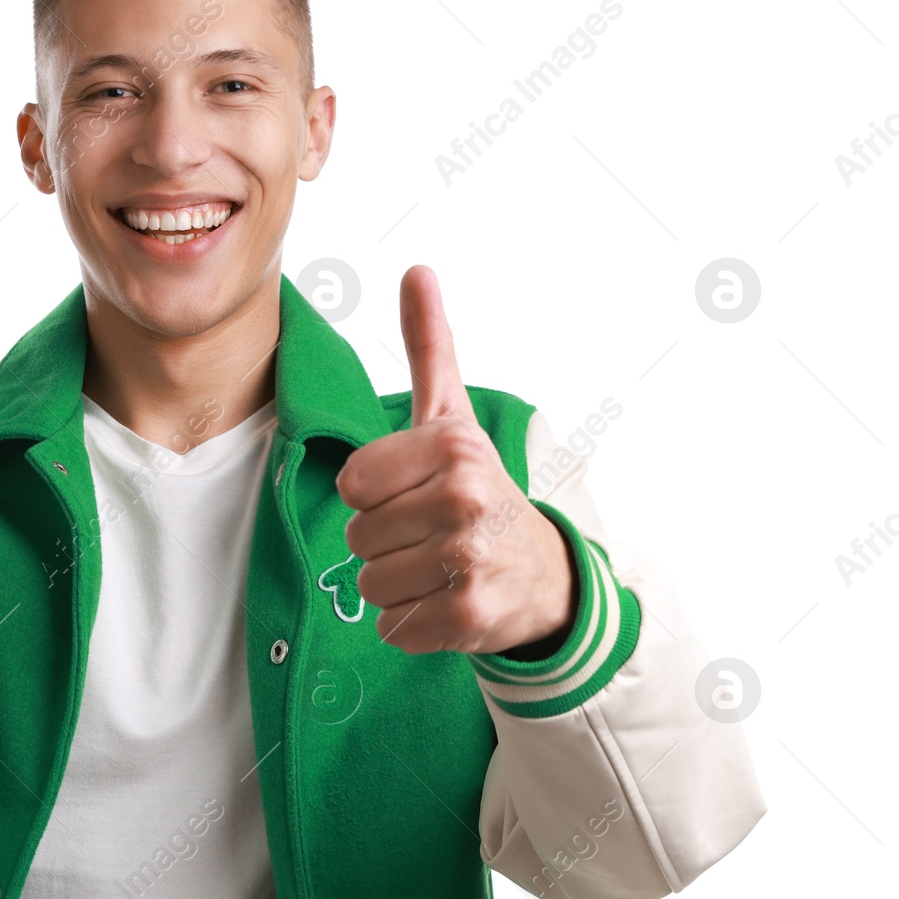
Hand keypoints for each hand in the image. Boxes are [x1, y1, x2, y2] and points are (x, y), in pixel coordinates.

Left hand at [334, 265, 573, 654]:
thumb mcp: (452, 417)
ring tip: (437, 567)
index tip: (413, 492)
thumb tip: (416, 271)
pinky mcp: (469, 615)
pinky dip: (412, 624)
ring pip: (370, 585)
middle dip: (385, 543)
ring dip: (395, 585)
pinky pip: (394, 627)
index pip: (353, 484)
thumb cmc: (478, 489)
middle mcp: (464, 499)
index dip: (374, 495)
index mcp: (451, 447)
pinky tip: (446, 601)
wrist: (545, 574)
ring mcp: (469, 559)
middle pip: (357, 538)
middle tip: (429, 535)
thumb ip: (428, 347)